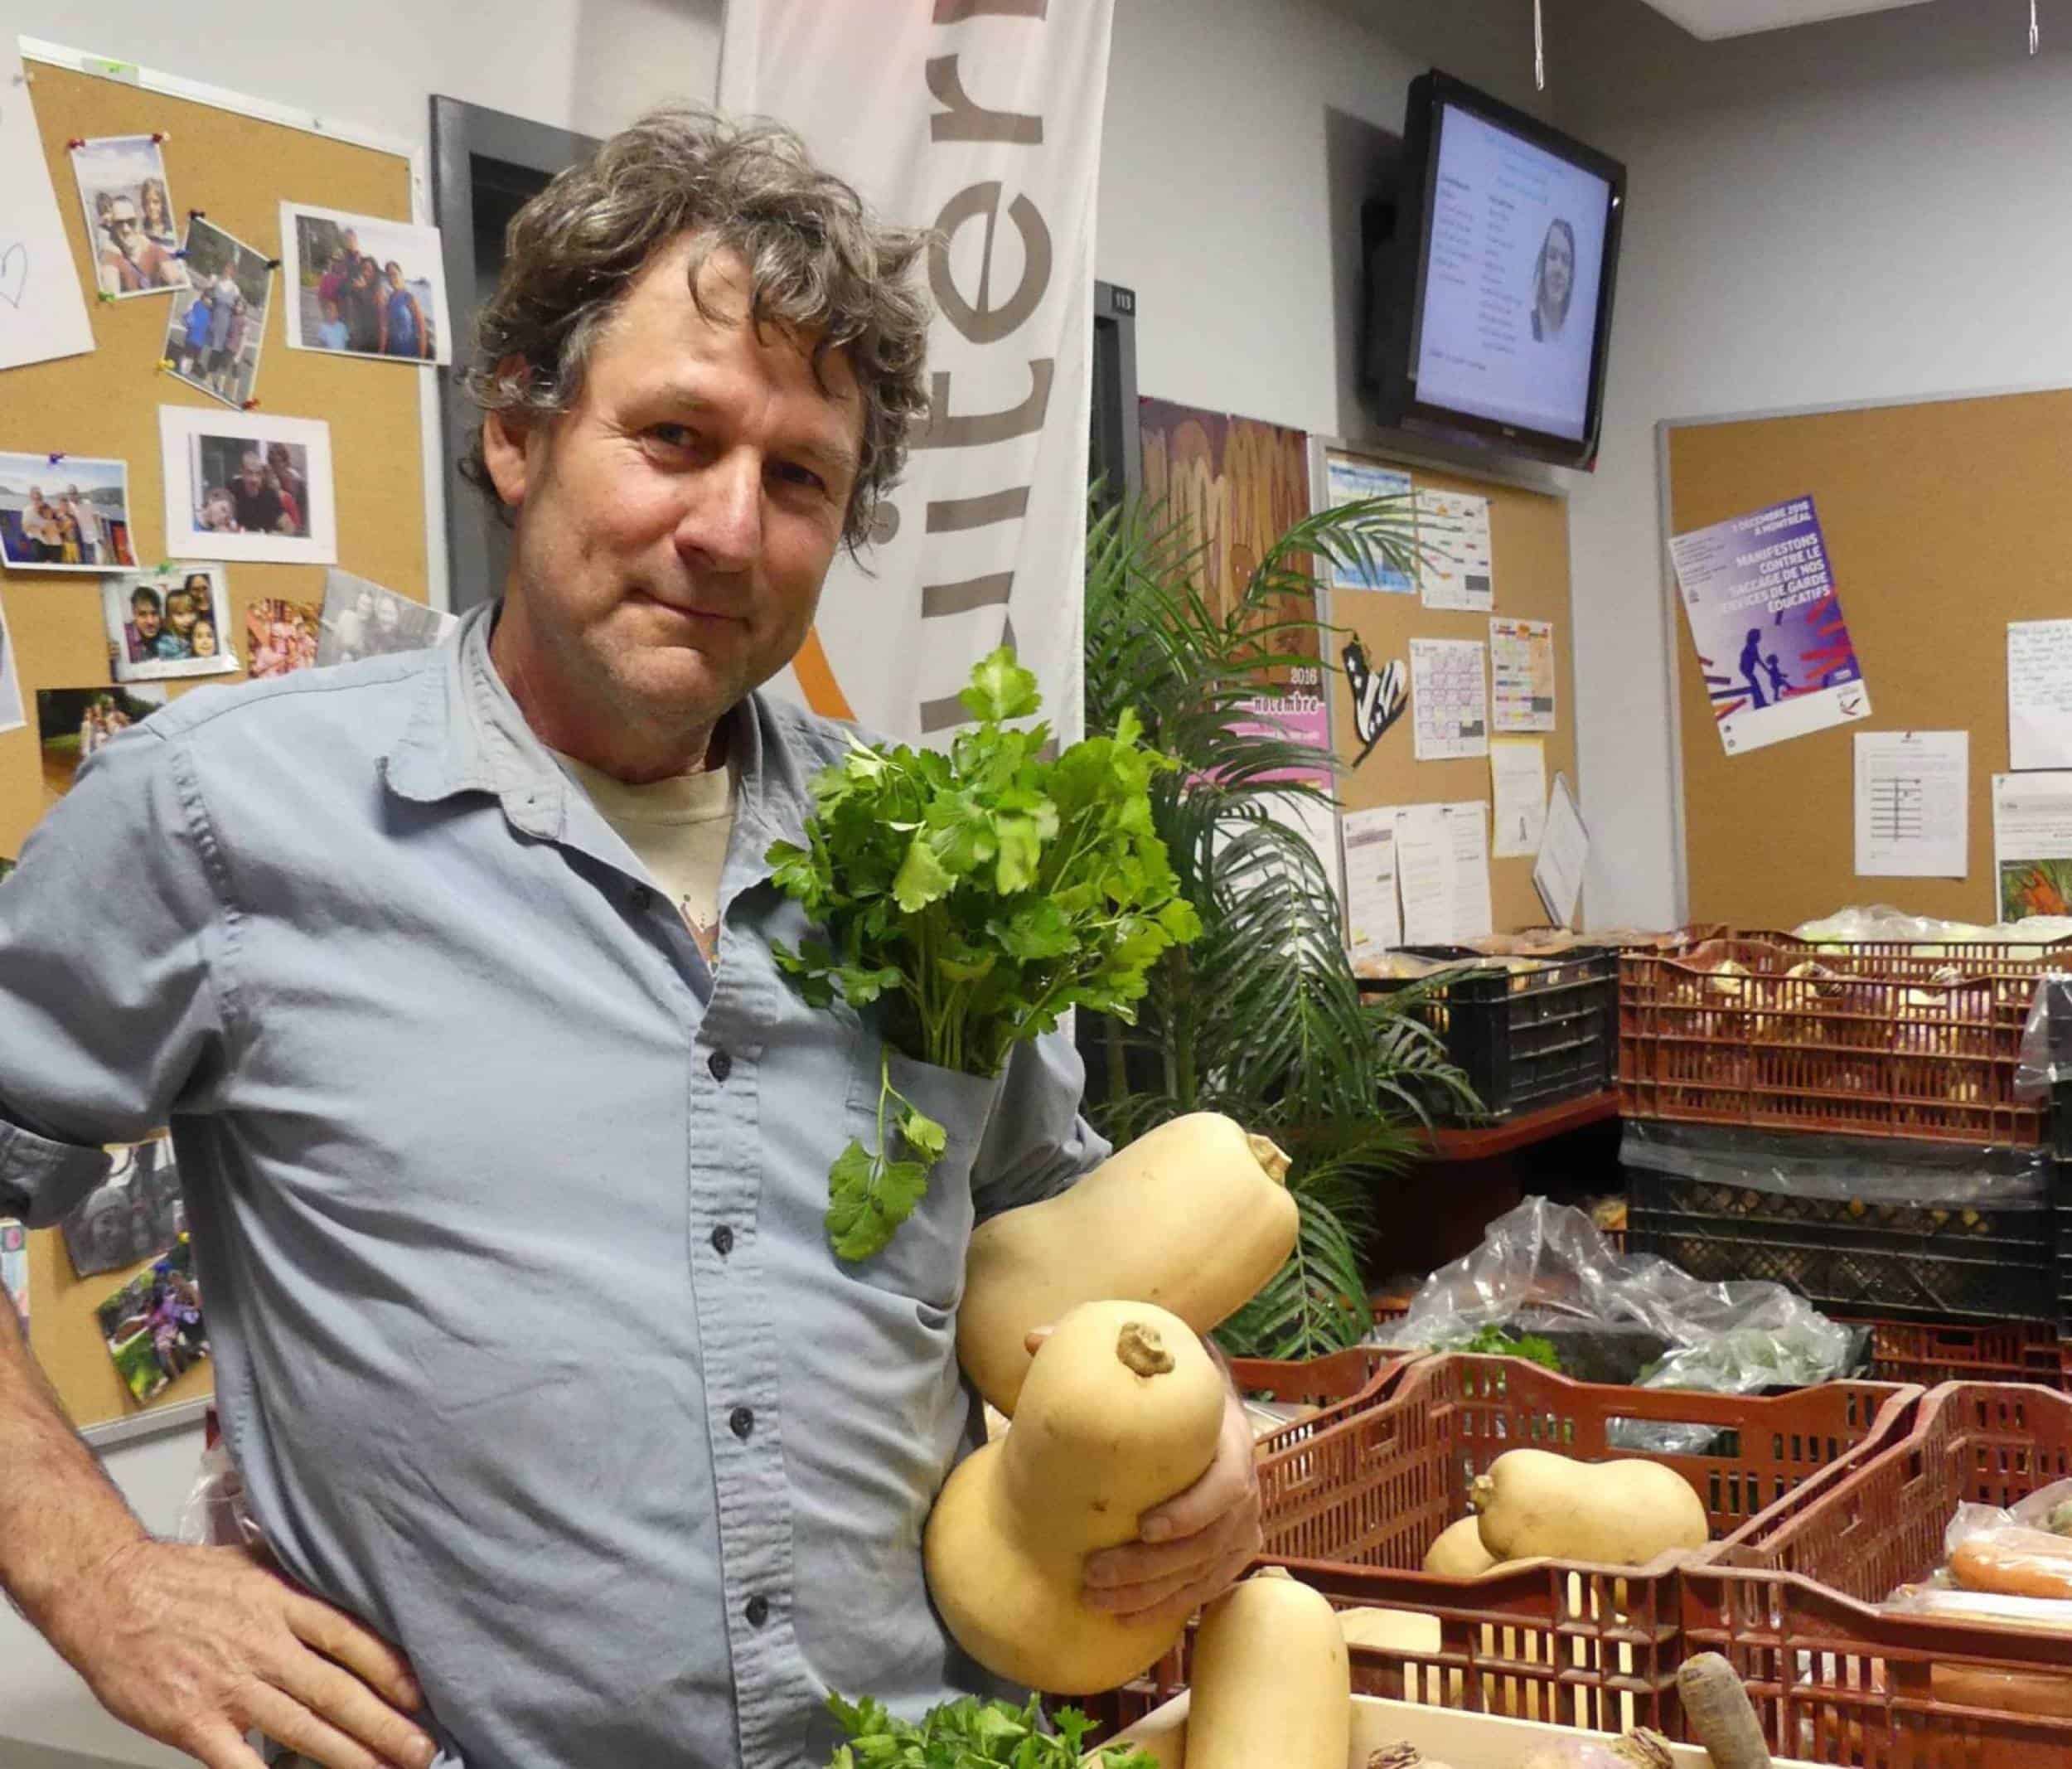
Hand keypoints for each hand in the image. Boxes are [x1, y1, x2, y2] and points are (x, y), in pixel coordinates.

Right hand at [43, 1538, 435, 1768]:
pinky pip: (239, 1763)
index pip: (350, 1639)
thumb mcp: (248, 1561)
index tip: (420, 1693)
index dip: (390, 1669)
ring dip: (347, 1755)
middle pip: (337, 1691)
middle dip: (384, 1724)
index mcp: (280, 1604)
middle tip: (421, 1748)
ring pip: (302, 1729)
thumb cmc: (175, 1578)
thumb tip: (332, 1578)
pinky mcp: (194, 1723)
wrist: (107, 1594)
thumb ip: (291, 1579)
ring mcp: (230, 1687)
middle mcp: (264, 1647)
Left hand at [1072, 1338, 1261, 1631]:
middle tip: (1095, 1575)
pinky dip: (1169, 1606)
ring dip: (1152, 1594)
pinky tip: (1126, 1617)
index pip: (1227, 1483)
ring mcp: (1242, 1523)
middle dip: (1152, 1568)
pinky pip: (1207, 1588)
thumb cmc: (1169, 1382)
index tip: (1145, 1526)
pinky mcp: (1232, 1551)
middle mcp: (1247, 1486)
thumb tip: (1032, 1339)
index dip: (1192, 1511)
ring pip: (1205, 1573)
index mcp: (1231, 1437)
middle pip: (1209, 1542)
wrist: (1207, 1401)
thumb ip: (1090, 1343)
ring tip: (1097, 1601)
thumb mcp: (1143, 1354)